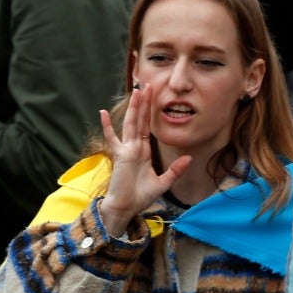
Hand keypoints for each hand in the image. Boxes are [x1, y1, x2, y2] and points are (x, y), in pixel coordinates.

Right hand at [98, 83, 189, 234]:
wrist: (126, 208)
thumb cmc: (141, 197)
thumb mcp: (163, 182)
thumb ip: (175, 170)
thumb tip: (189, 158)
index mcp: (144, 151)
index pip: (147, 126)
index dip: (150, 111)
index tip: (153, 95)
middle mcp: (134, 147)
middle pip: (140, 120)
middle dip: (144, 103)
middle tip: (147, 85)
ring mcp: (126, 150)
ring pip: (130, 124)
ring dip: (133, 108)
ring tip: (136, 91)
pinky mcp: (119, 156)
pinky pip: (112, 139)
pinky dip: (107, 126)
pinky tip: (103, 112)